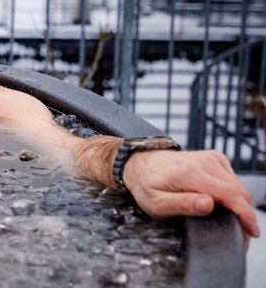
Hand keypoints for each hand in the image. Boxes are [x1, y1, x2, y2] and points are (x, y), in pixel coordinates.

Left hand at [123, 149, 259, 240]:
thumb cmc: (146, 185)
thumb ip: (182, 205)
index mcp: (190, 173)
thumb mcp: (156, 203)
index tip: (251, 231)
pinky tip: (222, 204)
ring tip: (232, 222)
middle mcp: (204, 162)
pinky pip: (233, 180)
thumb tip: (208, 205)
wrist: (141, 163)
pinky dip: (233, 194)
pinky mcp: (215, 158)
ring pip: (238, 186)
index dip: (245, 215)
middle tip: (241, 234)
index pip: (229, 194)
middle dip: (245, 215)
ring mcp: (211, 158)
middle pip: (238, 191)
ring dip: (240, 205)